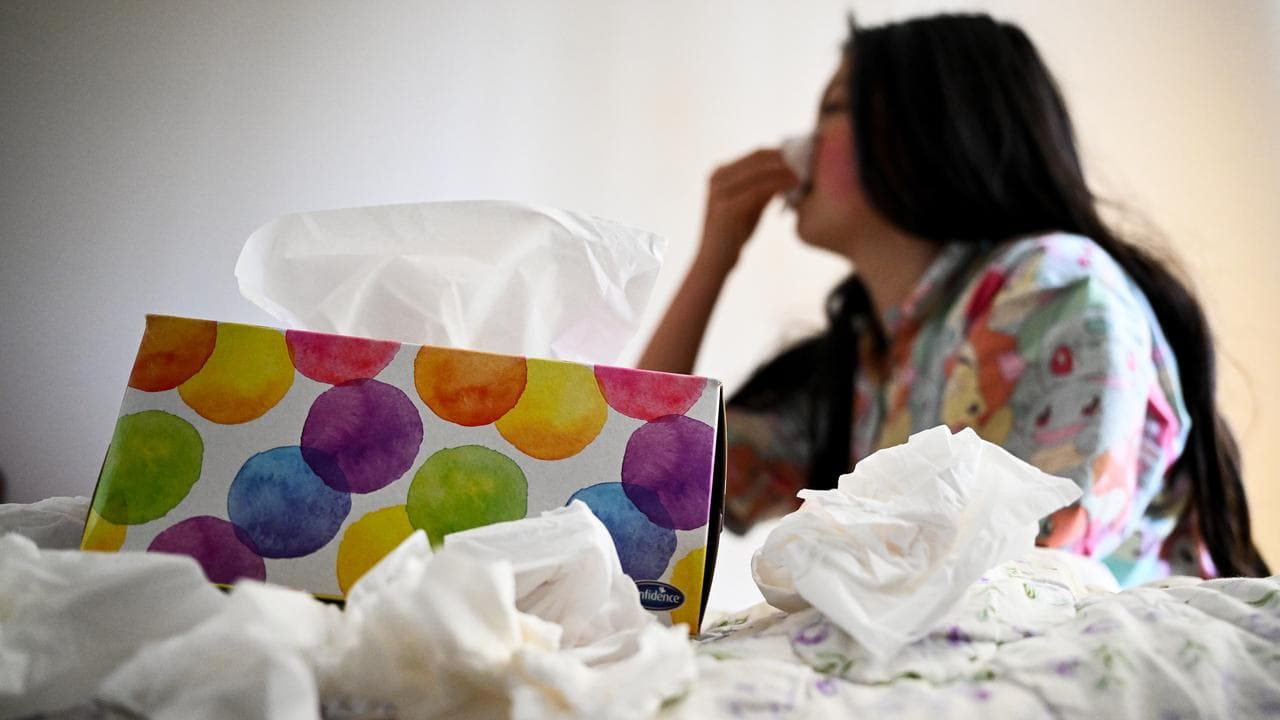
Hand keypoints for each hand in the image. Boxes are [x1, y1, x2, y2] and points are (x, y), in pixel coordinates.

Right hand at [698, 149, 798, 270]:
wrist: (714, 261)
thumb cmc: (734, 233)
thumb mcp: (751, 205)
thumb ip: (764, 187)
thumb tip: (790, 171)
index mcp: (721, 173)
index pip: (757, 155)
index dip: (782, 153)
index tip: (804, 156)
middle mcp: (718, 177)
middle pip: (758, 158)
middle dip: (785, 158)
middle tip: (808, 161)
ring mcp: (720, 191)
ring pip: (760, 171)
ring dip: (785, 170)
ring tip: (805, 173)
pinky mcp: (726, 207)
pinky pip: (758, 190)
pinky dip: (778, 185)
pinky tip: (794, 185)